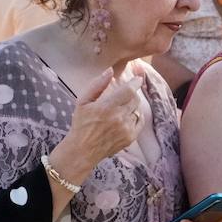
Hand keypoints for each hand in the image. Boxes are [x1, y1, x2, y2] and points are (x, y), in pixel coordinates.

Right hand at [49, 68, 143, 184]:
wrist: (83, 150)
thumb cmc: (81, 124)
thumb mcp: (83, 102)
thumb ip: (97, 85)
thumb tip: (110, 71)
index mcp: (107, 107)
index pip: (129, 90)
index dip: (136, 82)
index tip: (138, 78)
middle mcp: (119, 117)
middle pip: (135, 99)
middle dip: (132, 93)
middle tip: (125, 92)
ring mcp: (127, 128)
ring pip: (137, 109)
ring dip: (132, 104)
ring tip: (121, 106)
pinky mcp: (131, 137)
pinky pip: (140, 121)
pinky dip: (136, 115)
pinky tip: (127, 115)